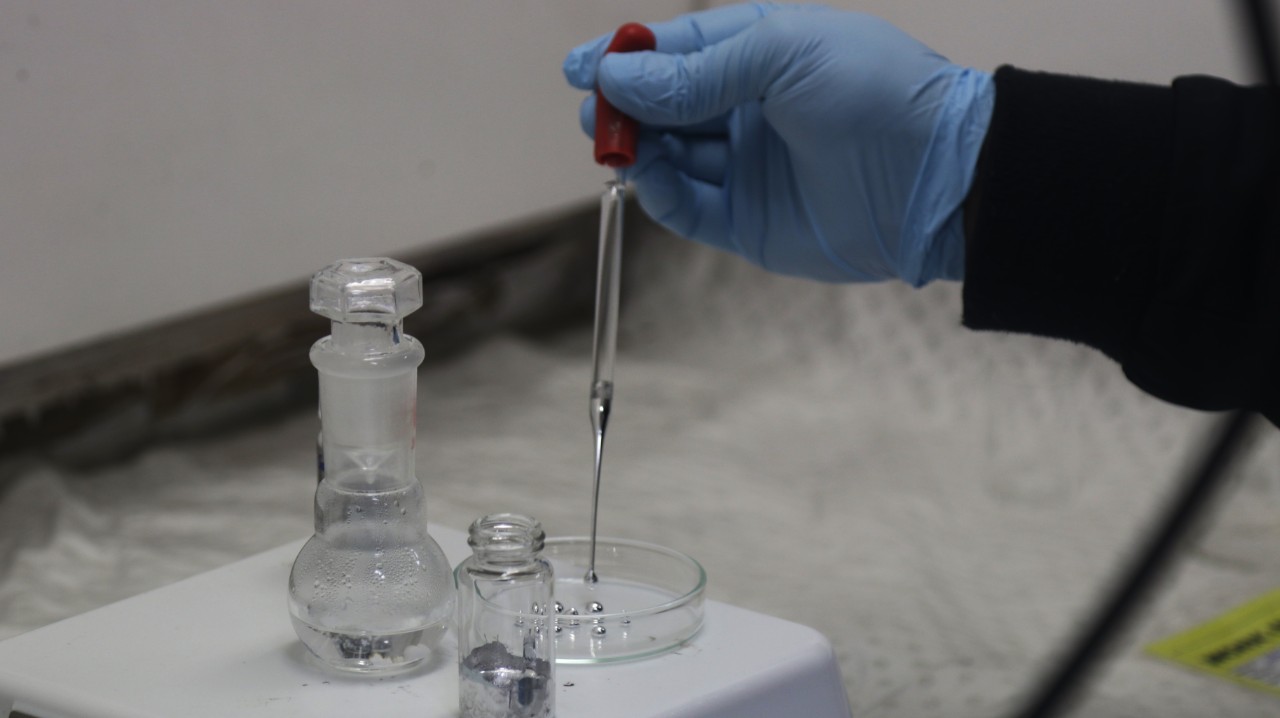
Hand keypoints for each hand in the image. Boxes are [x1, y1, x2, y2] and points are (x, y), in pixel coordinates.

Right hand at [563, 3, 992, 285]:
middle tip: (593, 113)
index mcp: (761, 55)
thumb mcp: (785, 55)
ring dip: (636, 149)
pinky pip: (687, 208)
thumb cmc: (876, 95)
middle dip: (623, 106)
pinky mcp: (746, 223)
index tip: (579, 67)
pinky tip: (650, 176)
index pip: (677, 51)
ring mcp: (746, 168)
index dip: (626, 57)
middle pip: (662, 106)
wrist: (939, 181)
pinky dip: (661, 193)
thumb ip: (699, 71)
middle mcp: (748, 110)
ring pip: (668, 157)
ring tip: (615, 143)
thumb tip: (619, 77)